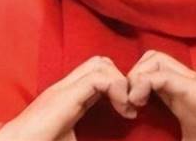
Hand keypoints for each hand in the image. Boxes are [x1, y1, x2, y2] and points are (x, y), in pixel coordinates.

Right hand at [0, 55, 135, 140]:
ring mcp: (64, 88)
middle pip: (101, 62)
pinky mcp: (65, 96)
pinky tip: (121, 108)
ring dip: (121, 82)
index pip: (98, 73)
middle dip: (122, 79)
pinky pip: (98, 78)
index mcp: (68, 97)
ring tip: (127, 108)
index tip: (130, 112)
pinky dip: (116, 88)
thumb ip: (88, 135)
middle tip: (131, 106)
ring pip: (101, 63)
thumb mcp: (71, 139)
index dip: (118, 86)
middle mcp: (66, 87)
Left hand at [126, 50, 195, 140]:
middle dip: (131, 76)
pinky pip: (159, 74)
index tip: (127, 112)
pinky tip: (138, 104)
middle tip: (126, 105)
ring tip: (132, 103)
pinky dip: (142, 84)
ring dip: (135, 78)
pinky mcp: (194, 87)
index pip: (150, 71)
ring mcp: (191, 81)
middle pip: (150, 57)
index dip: (132, 86)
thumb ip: (171, 139)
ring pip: (154, 58)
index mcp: (180, 93)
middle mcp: (185, 81)